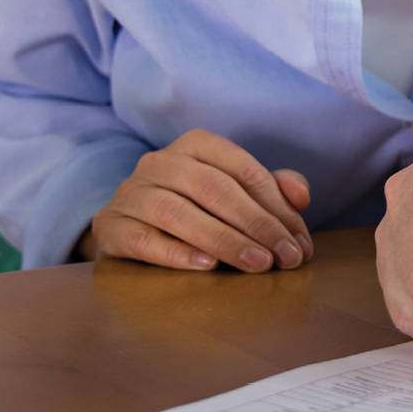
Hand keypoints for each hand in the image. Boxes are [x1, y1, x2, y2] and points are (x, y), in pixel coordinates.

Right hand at [77, 128, 312, 272]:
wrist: (130, 226)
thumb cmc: (195, 207)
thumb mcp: (235, 192)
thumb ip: (272, 189)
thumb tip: (301, 196)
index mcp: (196, 144)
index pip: (244, 171)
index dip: (277, 207)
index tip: (300, 242)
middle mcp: (159, 162)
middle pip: (214, 189)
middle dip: (257, 225)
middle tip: (285, 258)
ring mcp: (130, 192)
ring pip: (178, 212)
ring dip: (223, 240)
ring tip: (257, 264)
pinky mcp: (111, 226)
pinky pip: (143, 239)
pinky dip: (176, 253)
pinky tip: (207, 267)